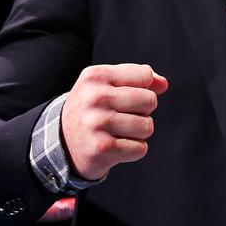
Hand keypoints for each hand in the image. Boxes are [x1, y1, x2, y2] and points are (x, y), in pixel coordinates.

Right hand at [62, 63, 168, 180]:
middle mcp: (94, 98)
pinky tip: (115, 146)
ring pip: (147, 126)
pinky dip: (133, 150)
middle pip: (150, 101)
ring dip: (138, 132)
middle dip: (143, 111)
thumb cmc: (94, 109)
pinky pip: (140, 148)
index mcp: (95, 76)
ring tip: (118, 132)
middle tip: (122, 116)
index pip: (145, 75)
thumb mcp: (108, 85)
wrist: (63, 143)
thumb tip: (163, 84)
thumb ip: (138, 78)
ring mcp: (96, 123)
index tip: (125, 96)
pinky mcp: (101, 148)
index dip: (144, 88)